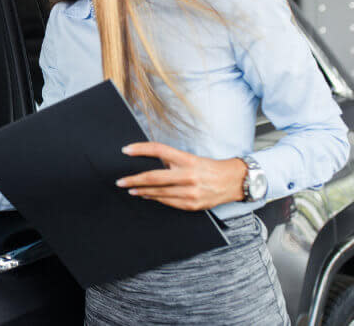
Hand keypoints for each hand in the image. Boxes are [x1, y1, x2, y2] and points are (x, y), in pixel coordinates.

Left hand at [115, 142, 246, 210]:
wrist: (233, 182)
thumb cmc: (209, 167)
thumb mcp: (191, 158)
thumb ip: (172, 160)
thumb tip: (149, 160)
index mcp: (187, 159)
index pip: (159, 150)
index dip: (140, 149)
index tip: (126, 150)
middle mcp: (188, 175)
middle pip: (153, 177)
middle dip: (133, 180)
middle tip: (120, 181)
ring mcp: (190, 192)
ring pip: (158, 192)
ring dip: (141, 191)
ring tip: (130, 189)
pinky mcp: (191, 204)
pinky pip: (167, 202)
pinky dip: (155, 198)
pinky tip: (147, 196)